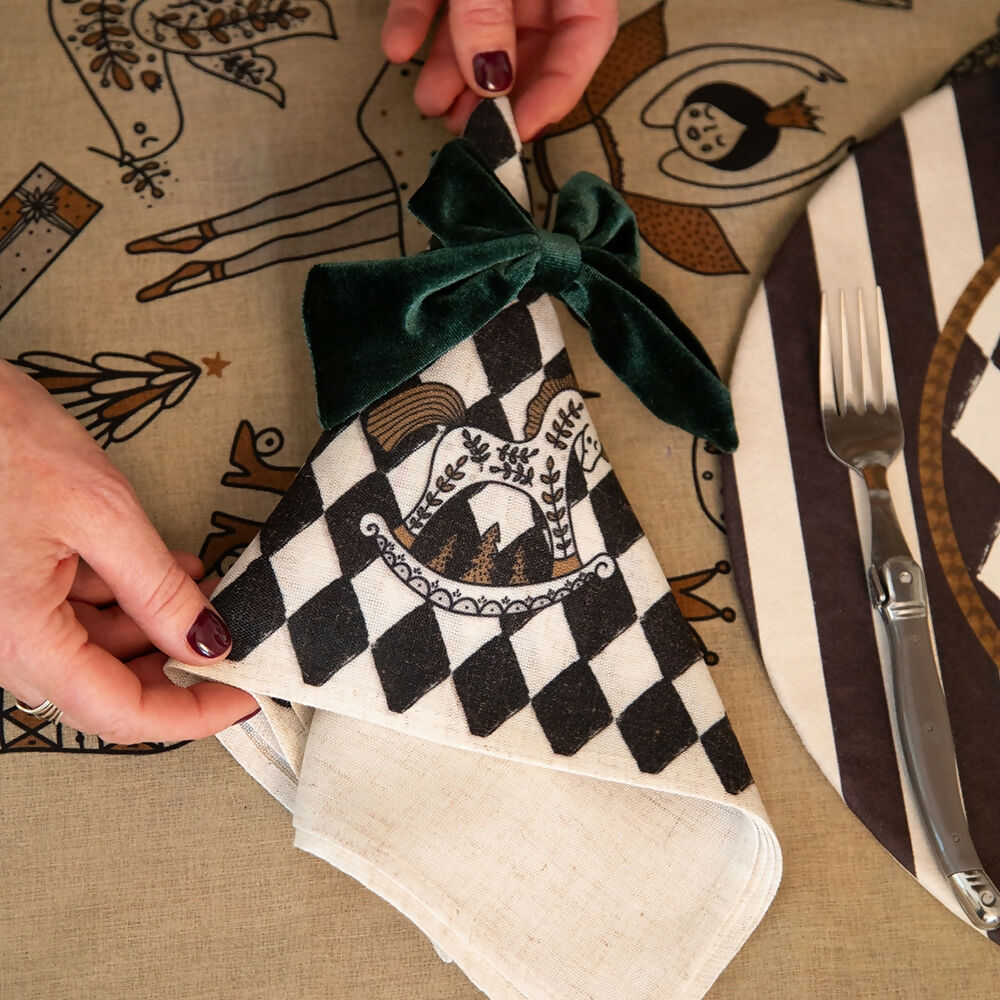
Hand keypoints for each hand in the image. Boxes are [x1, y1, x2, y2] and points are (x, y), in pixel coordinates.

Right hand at [0, 360, 258, 742]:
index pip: (118, 712)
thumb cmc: (5, 441)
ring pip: (98, 647)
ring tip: (210, 588)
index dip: (191, 714)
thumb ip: (157, 589)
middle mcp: (6, 640)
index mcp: (20, 636)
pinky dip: (129, 596)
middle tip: (236, 635)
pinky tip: (173, 568)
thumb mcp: (101, 513)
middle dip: (177, 664)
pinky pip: (77, 610)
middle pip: (108, 683)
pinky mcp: (13, 585)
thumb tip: (209, 644)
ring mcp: (8, 615)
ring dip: (158, 624)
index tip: (244, 696)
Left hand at [382, 0, 617, 140]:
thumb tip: (488, 78)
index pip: (585, 39)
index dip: (555, 92)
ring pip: (477, 29)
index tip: (520, 129)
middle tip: (469, 130)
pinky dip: (415, 22)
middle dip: (492, 94)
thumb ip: (490, 12)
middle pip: (529, 45)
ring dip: (449, 72)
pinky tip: (398, 47)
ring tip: (427, 101)